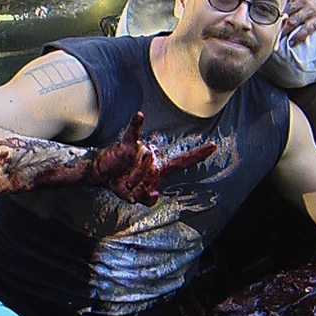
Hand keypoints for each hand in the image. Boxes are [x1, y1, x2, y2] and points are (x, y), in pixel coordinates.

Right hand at [89, 112, 216, 205]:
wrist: (102, 176)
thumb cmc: (121, 183)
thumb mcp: (135, 197)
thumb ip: (148, 200)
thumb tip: (156, 193)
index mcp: (160, 169)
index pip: (183, 161)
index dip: (198, 155)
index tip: (213, 146)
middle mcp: (154, 157)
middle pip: (156, 172)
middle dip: (141, 185)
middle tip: (131, 186)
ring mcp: (142, 149)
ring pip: (144, 164)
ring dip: (132, 178)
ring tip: (125, 179)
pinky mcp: (128, 144)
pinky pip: (133, 132)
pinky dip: (136, 123)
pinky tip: (140, 116)